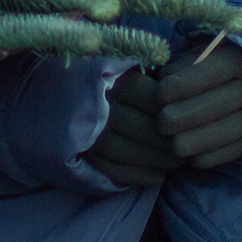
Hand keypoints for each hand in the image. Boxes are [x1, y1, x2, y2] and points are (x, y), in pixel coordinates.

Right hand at [86, 66, 182, 187]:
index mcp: (109, 79)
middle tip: (187, 145)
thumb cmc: (100, 78)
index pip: (149, 96)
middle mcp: (97, 107)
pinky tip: (159, 176)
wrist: (55, 95)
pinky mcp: (81, 156)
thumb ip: (147, 68)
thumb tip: (178, 80)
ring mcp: (86, 134)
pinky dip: (139, 176)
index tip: (186, 116)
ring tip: (177, 162)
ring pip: (127, 153)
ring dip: (157, 160)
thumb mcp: (121, 64)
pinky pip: (113, 171)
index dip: (171, 109)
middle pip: (141, 127)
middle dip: (168, 140)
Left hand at [154, 46, 241, 169]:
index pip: (205, 74)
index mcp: (237, 60)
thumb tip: (160, 82)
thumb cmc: (215, 64)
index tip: (158, 95)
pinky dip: (208, 157)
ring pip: (221, 133)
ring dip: (192, 141)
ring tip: (172, 142)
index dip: (178, 87)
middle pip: (212, 107)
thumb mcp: (201, 54)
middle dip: (181, 117)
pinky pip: (230, 152)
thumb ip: (181, 66)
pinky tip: (191, 155)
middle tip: (161, 122)